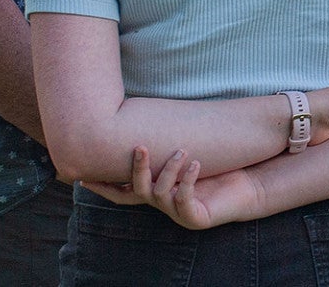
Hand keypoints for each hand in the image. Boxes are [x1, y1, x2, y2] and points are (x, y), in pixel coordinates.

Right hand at [84, 147, 262, 229]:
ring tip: (183, 151)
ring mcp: (177, 213)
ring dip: (168, 170)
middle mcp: (161, 204)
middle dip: (135, 169)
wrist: (245, 188)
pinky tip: (196, 164)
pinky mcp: (194, 218)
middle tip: (140, 146)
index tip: (82, 175)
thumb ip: (166, 140)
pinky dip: (188, 181)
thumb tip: (147, 111)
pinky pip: (184, 199)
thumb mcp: (186, 153)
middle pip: (134, 193)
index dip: (102, 185)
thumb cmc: (215, 167)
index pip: (121, 192)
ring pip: (159, 194)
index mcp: (154, 191)